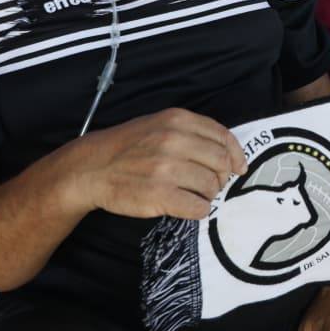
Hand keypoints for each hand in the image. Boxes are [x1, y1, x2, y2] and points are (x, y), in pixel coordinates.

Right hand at [72, 108, 246, 220]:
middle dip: (220, 177)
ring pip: (212, 186)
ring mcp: (167, 168)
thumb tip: (227, 153)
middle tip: (209, 184)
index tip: (238, 168)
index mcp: (177, 120)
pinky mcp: (160, 195)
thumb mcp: (159, 124)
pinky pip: (198, 207)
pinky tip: (188, 206)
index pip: (223, 137)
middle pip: (221, 163)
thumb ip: (191, 132)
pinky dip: (198, 210)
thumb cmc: (128, 146)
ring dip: (208, 195)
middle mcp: (174, 140)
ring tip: (193, 194)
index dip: (236, 155)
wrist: (91, 168)